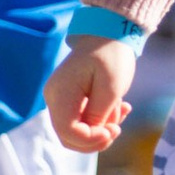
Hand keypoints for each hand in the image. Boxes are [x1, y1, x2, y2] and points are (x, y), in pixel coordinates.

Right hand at [47, 37, 136, 153]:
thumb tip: (92, 134)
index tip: (114, 130)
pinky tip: (119, 109)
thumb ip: (99, 114)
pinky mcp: (69, 101)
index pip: (68, 132)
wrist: (107, 34)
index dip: (91, 140)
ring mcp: (60, 100)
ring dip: (100, 130)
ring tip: (120, 110)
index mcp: (61, 93)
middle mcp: (54, 98)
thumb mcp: (111, 86)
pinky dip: (101, 122)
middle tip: (118, 127)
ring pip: (76, 133)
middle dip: (95, 139)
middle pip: (68, 137)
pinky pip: (81, 122)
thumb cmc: (110, 55)